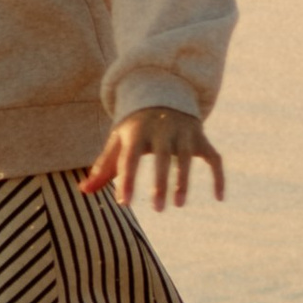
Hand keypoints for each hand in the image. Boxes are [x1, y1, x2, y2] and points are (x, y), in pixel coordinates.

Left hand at [81, 108, 225, 210]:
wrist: (163, 93)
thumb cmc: (135, 127)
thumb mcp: (118, 141)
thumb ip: (103, 167)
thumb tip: (83, 191)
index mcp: (137, 131)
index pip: (130, 158)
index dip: (127, 180)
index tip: (124, 202)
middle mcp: (162, 130)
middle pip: (162, 157)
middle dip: (160, 182)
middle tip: (158, 209)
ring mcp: (184, 132)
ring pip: (187, 157)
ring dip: (184, 180)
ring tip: (179, 204)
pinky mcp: (200, 138)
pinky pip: (214, 158)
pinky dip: (218, 176)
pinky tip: (219, 197)